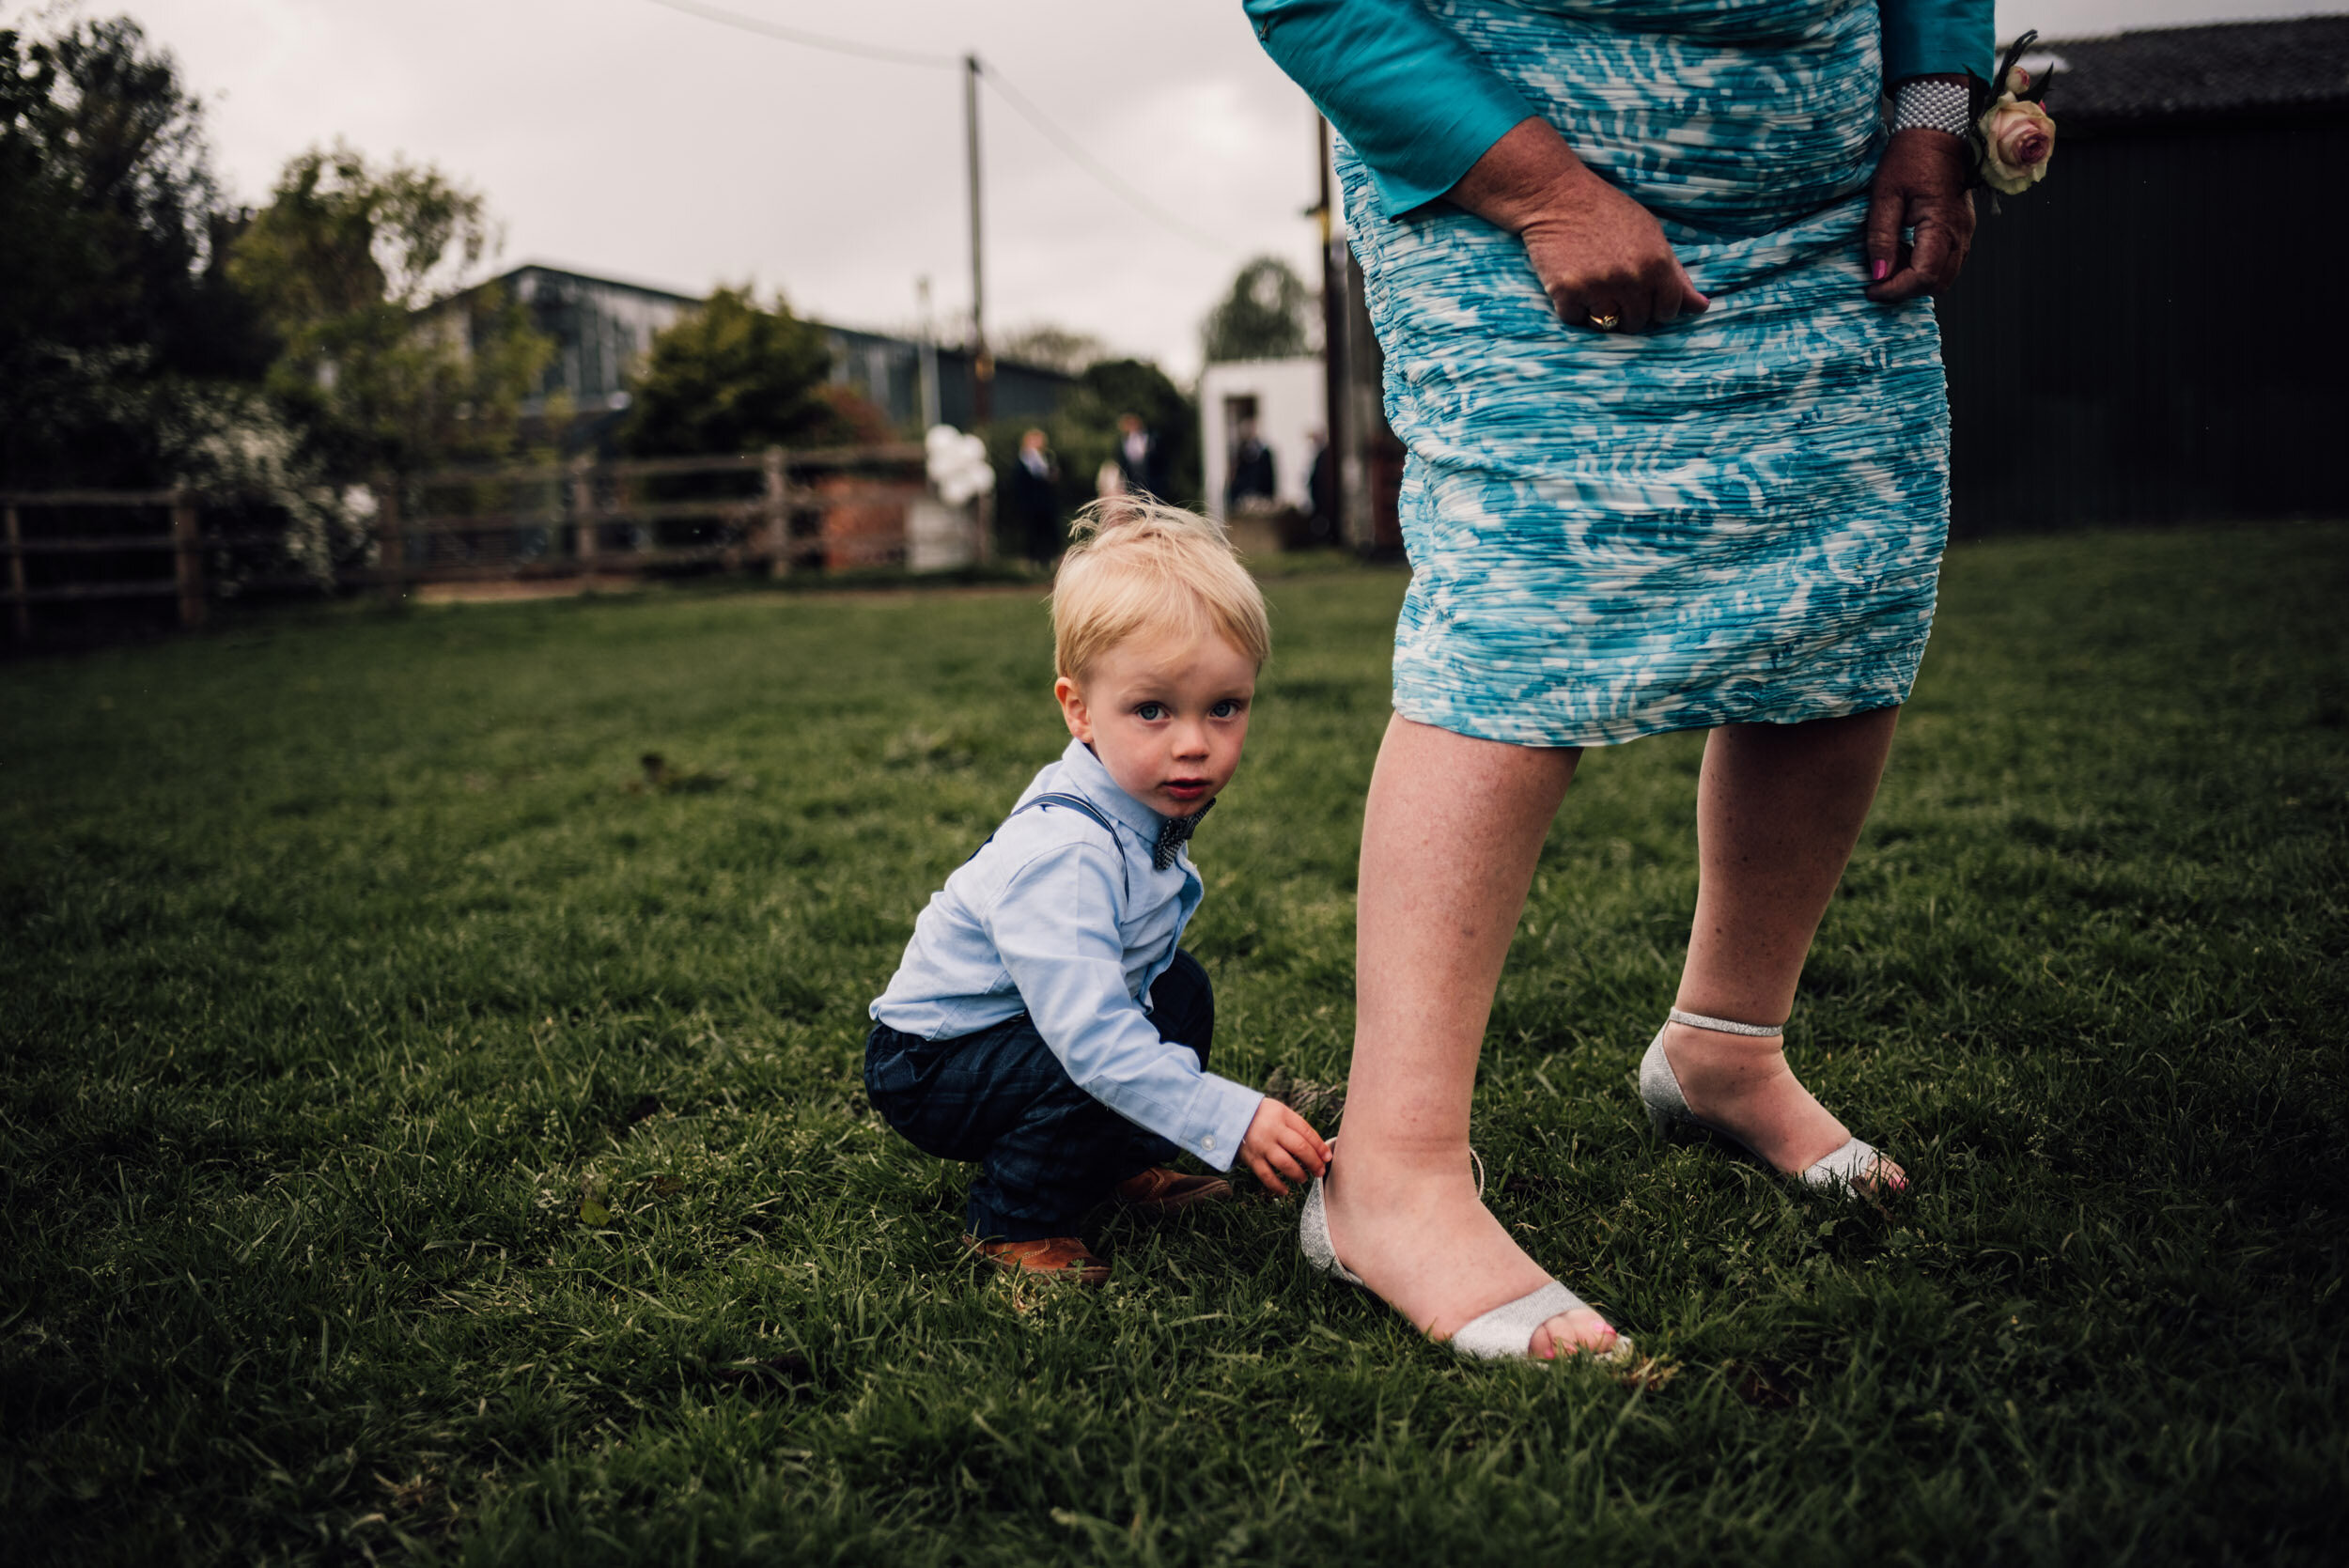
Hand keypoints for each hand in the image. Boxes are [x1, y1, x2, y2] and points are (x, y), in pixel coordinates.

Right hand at [1239, 1097, 1329, 1195]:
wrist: (1231, 1116)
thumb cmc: (1264, 1116)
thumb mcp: (1281, 1113)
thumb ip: (1299, 1128)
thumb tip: (1321, 1152)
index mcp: (1283, 1116)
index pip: (1307, 1132)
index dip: (1320, 1147)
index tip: (1328, 1158)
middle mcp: (1272, 1130)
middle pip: (1300, 1148)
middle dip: (1313, 1163)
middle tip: (1320, 1172)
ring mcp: (1261, 1145)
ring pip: (1285, 1164)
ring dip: (1298, 1174)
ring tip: (1303, 1179)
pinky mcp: (1251, 1158)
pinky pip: (1266, 1176)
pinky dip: (1277, 1186)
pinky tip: (1285, 1191)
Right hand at [1448, 117, 1707, 332]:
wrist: (1557, 196)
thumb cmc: (1608, 212)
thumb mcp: (1651, 235)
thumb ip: (1676, 275)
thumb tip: (1702, 308)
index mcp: (1657, 263)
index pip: (1667, 310)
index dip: (1655, 306)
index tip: (1642, 294)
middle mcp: (1631, 279)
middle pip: (1637, 322)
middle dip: (1627, 310)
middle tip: (1612, 285)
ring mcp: (1598, 287)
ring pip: (1606, 325)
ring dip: (1599, 311)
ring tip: (1592, 284)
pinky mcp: (1566, 292)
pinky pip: (1575, 320)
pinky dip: (1572, 307)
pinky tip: (1571, 282)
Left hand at [1864, 126, 1976, 302]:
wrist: (1937, 133)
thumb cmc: (1909, 157)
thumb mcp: (1885, 195)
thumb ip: (1881, 237)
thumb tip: (1878, 274)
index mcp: (1941, 224)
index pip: (1923, 277)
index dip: (1895, 289)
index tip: (1871, 288)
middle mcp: (1960, 232)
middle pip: (1937, 283)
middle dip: (1906, 288)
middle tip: (1878, 278)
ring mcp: (1965, 231)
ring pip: (1945, 276)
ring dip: (1916, 279)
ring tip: (1890, 261)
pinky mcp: (1962, 228)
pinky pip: (1948, 261)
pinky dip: (1925, 266)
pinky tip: (1905, 251)